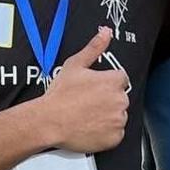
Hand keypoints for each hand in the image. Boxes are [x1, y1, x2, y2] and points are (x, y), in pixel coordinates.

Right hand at [38, 27, 129, 152]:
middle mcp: (120, 100)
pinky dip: (107, 132)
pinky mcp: (115, 138)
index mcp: (114, 81)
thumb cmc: (60, 94)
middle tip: (88, 103)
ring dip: (108, 116)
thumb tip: (106, 31)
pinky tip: (91, 128)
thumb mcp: (75, 65)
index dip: (106, 83)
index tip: (93, 89)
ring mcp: (118, 120)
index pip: (120, 79)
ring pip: (118, 116)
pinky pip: (116, 133)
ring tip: (88, 116)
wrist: (49, 121)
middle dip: (108, 99)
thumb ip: (94, 48)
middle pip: (120, 98)